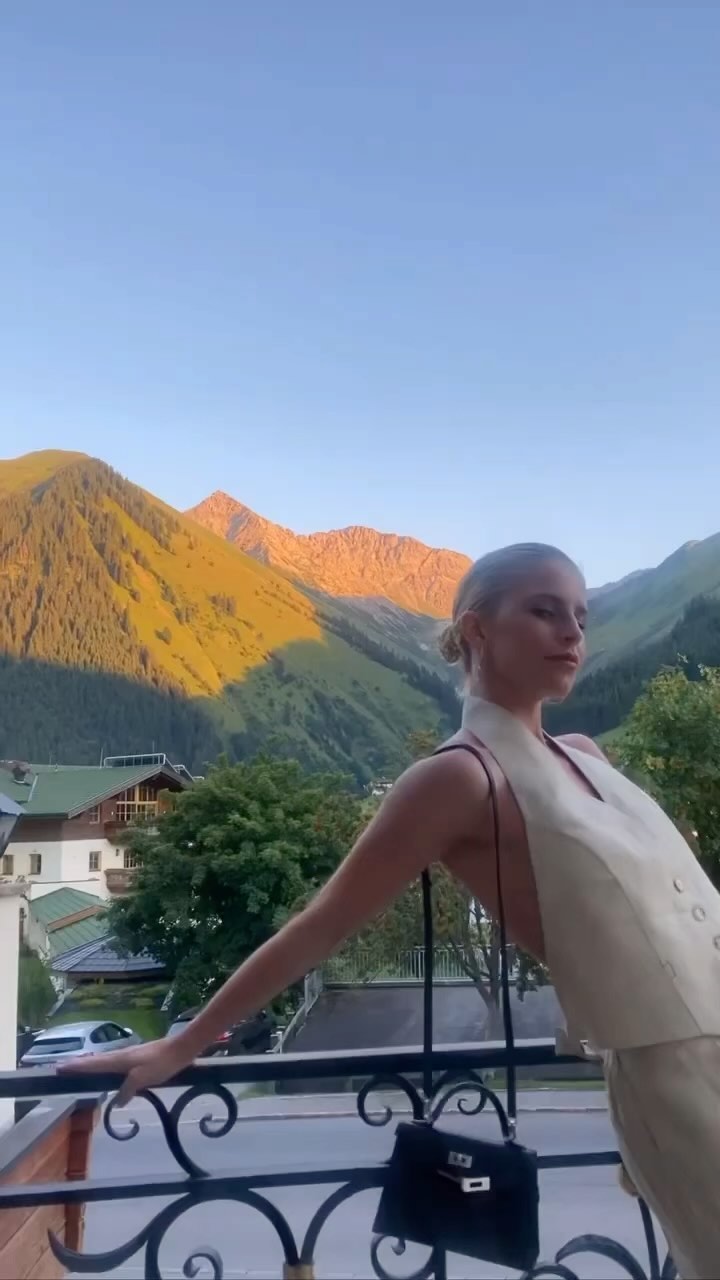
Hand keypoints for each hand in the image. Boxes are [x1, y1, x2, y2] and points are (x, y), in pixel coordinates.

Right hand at [57, 1036, 190, 1106]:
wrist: (182, 1049)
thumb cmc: (162, 1063)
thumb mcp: (142, 1078)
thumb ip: (127, 1090)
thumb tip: (116, 1101)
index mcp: (120, 1060)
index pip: (94, 1065)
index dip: (77, 1067)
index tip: (59, 1068)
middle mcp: (122, 1056)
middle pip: (96, 1061)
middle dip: (79, 1064)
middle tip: (63, 1067)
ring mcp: (130, 1056)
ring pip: (105, 1061)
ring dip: (91, 1065)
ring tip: (80, 1069)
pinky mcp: (138, 1059)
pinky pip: (115, 1064)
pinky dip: (104, 1066)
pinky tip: (108, 1072)